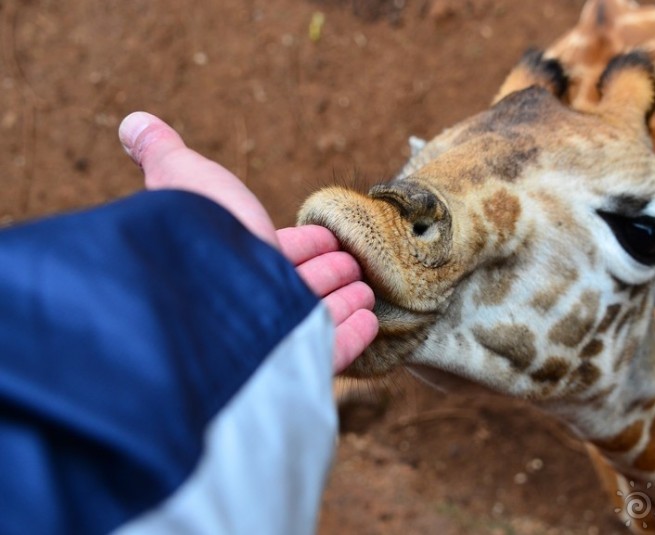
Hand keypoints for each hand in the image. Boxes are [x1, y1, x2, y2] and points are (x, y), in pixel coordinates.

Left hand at [118, 111, 377, 371]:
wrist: (205, 293)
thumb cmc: (198, 234)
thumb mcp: (183, 177)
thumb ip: (163, 152)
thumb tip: (133, 122)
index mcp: (235, 260)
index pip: (279, 250)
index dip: (305, 242)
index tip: (329, 237)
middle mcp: (254, 298)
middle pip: (302, 282)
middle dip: (331, 270)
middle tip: (355, 262)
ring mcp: (278, 333)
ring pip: (321, 313)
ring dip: (348, 298)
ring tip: (367, 287)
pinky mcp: (300, 358)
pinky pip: (336, 348)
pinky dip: (356, 333)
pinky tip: (370, 318)